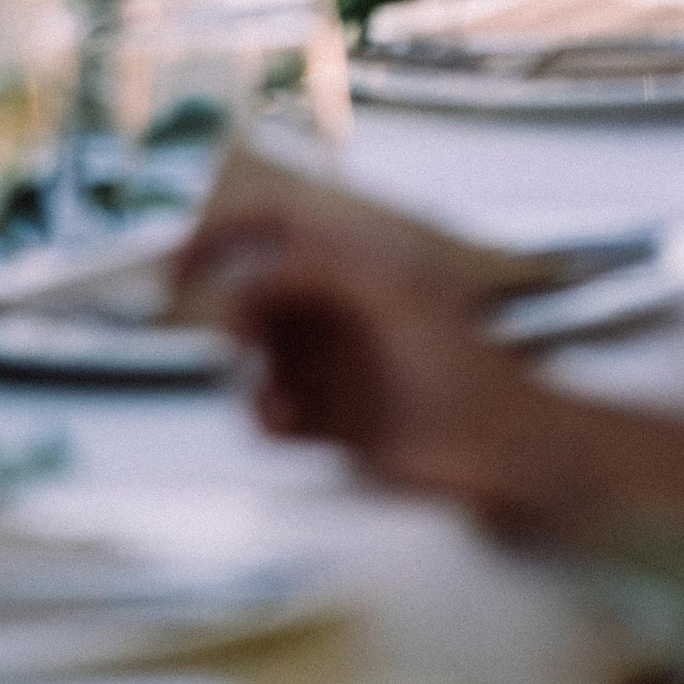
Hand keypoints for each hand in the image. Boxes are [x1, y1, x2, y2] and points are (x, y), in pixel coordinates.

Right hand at [176, 214, 577, 535]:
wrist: (508, 454)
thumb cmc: (457, 362)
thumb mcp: (382, 295)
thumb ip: (310, 274)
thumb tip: (250, 284)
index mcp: (354, 265)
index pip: (272, 229)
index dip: (220, 238)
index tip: (175, 268)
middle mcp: (338, 311)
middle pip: (257, 298)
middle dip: (238, 319)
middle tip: (241, 347)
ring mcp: (335, 368)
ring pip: (260, 360)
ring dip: (254, 377)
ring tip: (278, 402)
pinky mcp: (335, 424)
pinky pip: (273, 412)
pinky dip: (267, 415)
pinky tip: (286, 423)